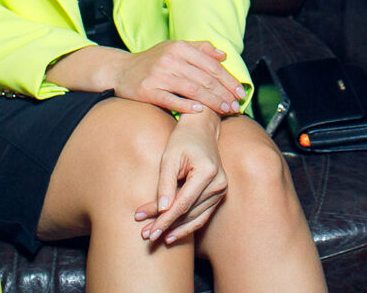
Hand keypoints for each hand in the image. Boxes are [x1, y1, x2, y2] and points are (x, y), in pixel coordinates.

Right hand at [111, 40, 244, 115]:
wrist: (121, 70)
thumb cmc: (153, 60)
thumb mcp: (174, 48)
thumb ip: (200, 49)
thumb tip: (223, 54)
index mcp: (179, 48)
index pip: (210, 65)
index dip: (228, 79)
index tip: (240, 92)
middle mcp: (170, 59)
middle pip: (204, 79)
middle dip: (224, 94)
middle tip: (236, 106)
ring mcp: (158, 75)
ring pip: (192, 90)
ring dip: (212, 102)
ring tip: (225, 111)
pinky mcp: (147, 90)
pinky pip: (171, 100)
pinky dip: (187, 106)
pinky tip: (200, 111)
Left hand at [137, 112, 226, 243]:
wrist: (201, 130)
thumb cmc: (182, 141)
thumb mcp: (169, 158)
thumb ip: (165, 184)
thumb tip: (162, 211)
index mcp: (207, 172)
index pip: (183, 203)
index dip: (165, 220)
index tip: (149, 232)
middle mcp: (218, 183)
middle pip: (188, 212)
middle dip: (166, 225)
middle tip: (146, 235)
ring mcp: (221, 190)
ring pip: (196, 218)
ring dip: (175, 228)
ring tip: (155, 236)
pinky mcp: (219, 194)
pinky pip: (202, 215)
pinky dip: (187, 225)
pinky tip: (172, 234)